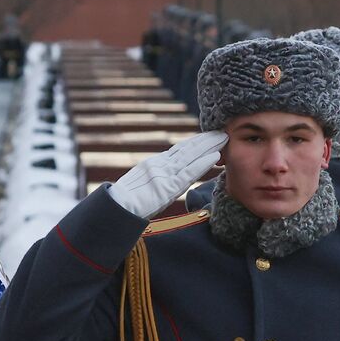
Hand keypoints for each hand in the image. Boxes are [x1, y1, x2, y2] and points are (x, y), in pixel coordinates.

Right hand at [108, 131, 226, 218]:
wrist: (116, 208)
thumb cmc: (126, 203)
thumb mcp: (144, 186)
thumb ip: (157, 181)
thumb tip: (167, 182)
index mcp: (156, 164)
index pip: (179, 151)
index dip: (195, 143)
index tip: (208, 136)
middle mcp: (161, 165)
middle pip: (187, 149)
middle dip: (205, 140)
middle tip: (221, 132)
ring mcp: (164, 174)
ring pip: (191, 156)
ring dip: (208, 147)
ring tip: (223, 138)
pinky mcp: (167, 186)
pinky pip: (188, 173)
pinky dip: (202, 164)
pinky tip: (215, 157)